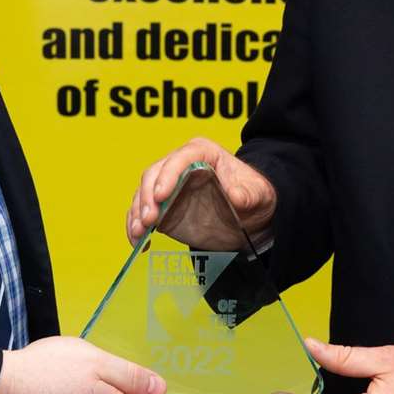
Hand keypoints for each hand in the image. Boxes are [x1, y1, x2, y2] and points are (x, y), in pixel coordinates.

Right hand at [127, 137, 276, 249]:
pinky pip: (142, 211)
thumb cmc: (252, 194)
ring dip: (137, 213)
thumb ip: (247, 194)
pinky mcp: (162, 205)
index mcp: (202, 153)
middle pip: (154, 174)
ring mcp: (168, 184)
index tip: (161, 196)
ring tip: (138, 233)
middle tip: (148, 220)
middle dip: (147, 197)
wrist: (249, 212)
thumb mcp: (257, 194)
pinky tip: (138, 241)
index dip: (167, 175)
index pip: (180, 158)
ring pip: (143, 193)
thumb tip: (235, 195)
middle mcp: (179, 164)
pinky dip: (136, 225)